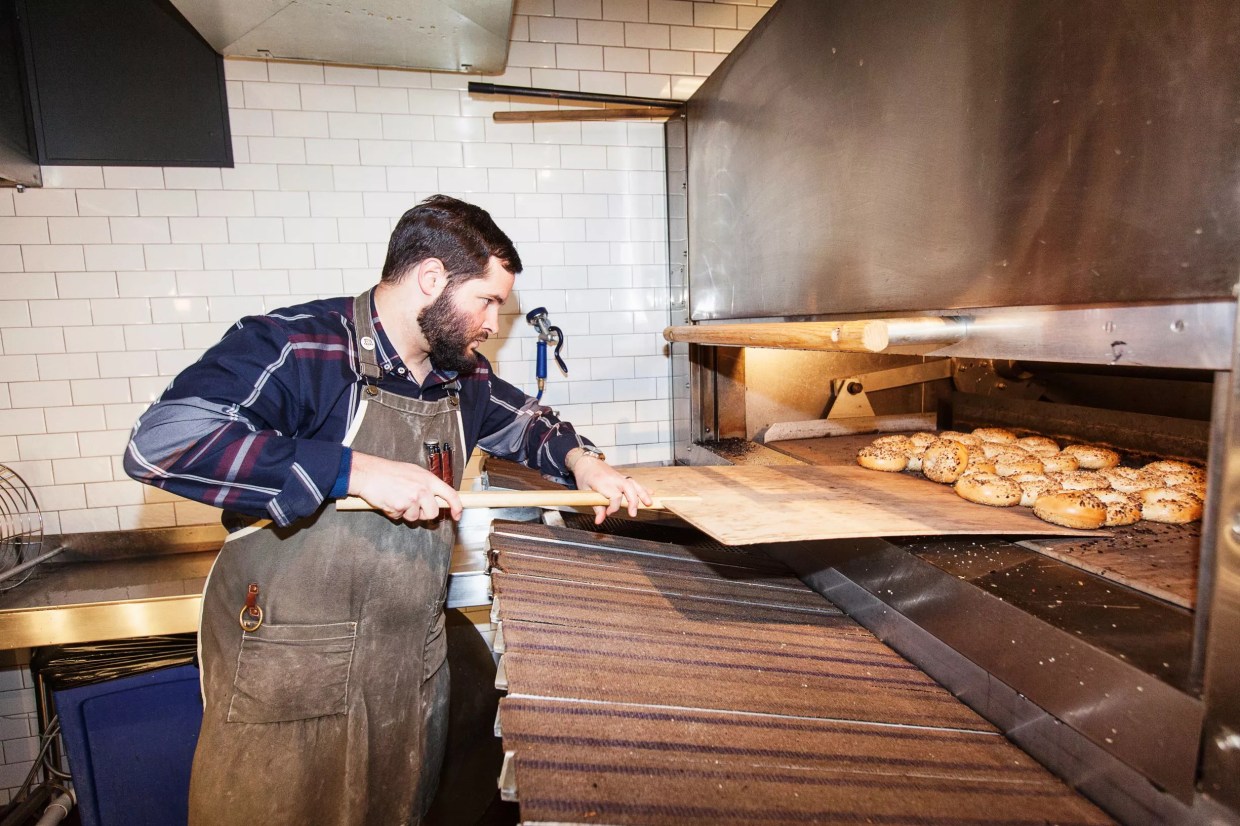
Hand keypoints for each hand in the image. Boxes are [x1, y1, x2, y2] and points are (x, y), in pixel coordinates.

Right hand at [347, 451, 462, 521]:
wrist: (369, 473)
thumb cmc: (389, 472)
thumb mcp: (413, 472)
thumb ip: (426, 484)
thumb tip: (436, 497)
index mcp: (428, 479)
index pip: (450, 494)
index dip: (457, 507)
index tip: (457, 515)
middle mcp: (422, 489)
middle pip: (433, 513)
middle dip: (424, 515)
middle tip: (412, 507)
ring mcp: (411, 499)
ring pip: (415, 518)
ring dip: (406, 513)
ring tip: (397, 499)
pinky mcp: (400, 507)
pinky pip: (400, 517)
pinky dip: (393, 513)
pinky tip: (389, 501)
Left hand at [567, 450, 652, 524]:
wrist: (587, 461)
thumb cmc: (585, 476)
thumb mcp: (585, 492)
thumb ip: (595, 507)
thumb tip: (599, 521)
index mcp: (603, 482)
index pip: (615, 496)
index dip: (613, 507)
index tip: (608, 513)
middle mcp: (614, 479)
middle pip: (628, 489)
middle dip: (633, 502)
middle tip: (633, 514)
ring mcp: (619, 477)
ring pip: (634, 484)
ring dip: (643, 494)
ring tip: (649, 503)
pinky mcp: (622, 477)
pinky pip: (634, 482)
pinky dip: (643, 488)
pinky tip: (651, 493)